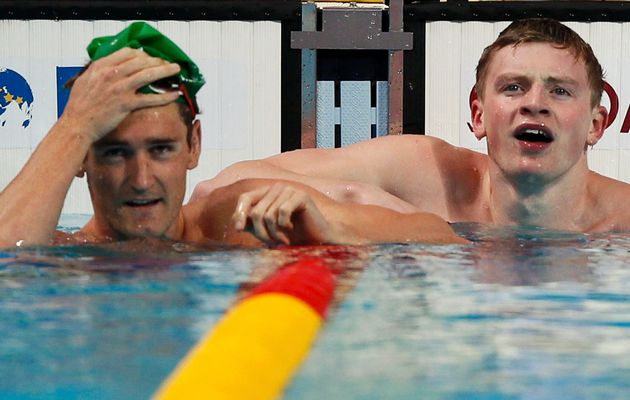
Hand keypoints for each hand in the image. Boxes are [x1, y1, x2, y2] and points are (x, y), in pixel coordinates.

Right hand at [60, 47, 180, 142]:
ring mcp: (120, 89)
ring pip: (148, 75)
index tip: (150, 57)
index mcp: (101, 66)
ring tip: (176, 70)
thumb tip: (112, 67)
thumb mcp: (86, 80)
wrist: (77, 124)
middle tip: (167, 63)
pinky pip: (151, 98)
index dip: (142, 54)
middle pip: (141, 61)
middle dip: (157, 60)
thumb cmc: (79, 105)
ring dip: (165, 70)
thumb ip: (100, 71)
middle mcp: (111, 74)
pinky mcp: (126, 104)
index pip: (128, 52)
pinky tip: (174, 94)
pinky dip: (165, 96)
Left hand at [232, 183, 331, 244]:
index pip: (245, 198)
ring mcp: (289, 190)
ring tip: (282, 239)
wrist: (317, 241)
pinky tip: (291, 229)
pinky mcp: (301, 196)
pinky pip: (282, 211)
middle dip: (262, 232)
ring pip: (268, 214)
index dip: (240, 213)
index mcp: (267, 193)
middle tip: (272, 242)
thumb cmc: (292, 236)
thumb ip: (252, 223)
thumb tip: (235, 221)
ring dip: (274, 233)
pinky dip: (284, 226)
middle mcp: (277, 188)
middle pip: (256, 211)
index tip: (239, 230)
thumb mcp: (267, 230)